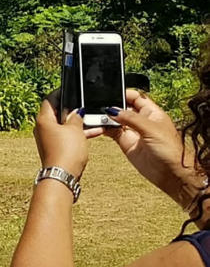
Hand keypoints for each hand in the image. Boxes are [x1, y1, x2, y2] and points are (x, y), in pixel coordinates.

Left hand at [33, 92, 88, 178]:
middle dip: (71, 107)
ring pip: (64, 125)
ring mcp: (48, 139)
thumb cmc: (66, 151)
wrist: (63, 176)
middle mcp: (42, 128)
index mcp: (43, 120)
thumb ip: (76, 117)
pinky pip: (67, 136)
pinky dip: (79, 132)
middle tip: (83, 102)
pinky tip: (95, 131)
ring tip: (93, 117)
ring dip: (78, 121)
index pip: (49, 100)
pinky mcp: (55, 148)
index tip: (69, 88)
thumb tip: (76, 111)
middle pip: (56, 112)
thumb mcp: (75, 129)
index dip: (60, 92)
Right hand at [100, 88, 204, 204]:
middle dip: (112, 105)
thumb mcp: (151, 129)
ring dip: (105, 117)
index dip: (125, 94)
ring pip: (115, 119)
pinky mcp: (125, 142)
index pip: (136, 97)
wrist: (170, 173)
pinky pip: (110, 132)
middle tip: (101, 106)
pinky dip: (102, 128)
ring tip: (96, 116)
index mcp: (152, 113)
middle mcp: (141, 120)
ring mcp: (132, 131)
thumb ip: (131, 118)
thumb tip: (112, 110)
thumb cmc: (169, 150)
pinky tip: (97, 126)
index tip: (111, 93)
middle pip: (123, 107)